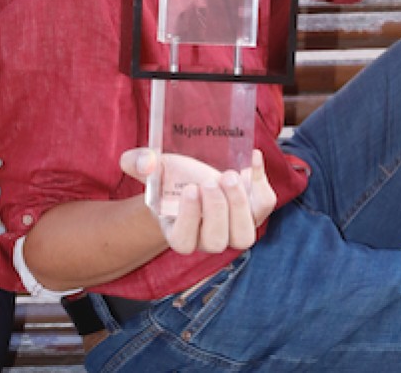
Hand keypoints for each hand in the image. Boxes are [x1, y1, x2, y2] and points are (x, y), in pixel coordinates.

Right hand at [121, 148, 276, 255]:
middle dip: (216, 210)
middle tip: (211, 180)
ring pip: (244, 236)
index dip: (189, 219)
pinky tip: (251, 159)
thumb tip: (147, 162)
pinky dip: (262, 183)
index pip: (184, 241)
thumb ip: (137, 162)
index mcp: (178, 232)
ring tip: (230, 176)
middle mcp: (207, 238)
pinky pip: (263, 206)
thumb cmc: (164, 176)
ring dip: (240, 206)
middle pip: (217, 241)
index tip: (189, 189)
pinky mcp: (252, 211)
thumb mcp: (145, 167)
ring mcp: (232, 228)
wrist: (188, 174)